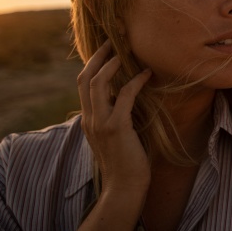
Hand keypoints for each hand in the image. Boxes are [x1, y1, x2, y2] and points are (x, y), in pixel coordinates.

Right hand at [77, 40, 152, 195]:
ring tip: (125, 51)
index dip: (93, 64)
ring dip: (112, 64)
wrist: (124, 189)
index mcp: (88, 120)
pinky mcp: (116, 128)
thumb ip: (115, 118)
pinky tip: (147, 74)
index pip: (84, 85)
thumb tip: (126, 100)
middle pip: (85, 78)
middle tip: (113, 41)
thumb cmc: (126, 164)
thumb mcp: (116, 137)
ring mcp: (100, 123)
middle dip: (98, 56)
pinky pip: (123, 96)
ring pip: (97, 83)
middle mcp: (90, 119)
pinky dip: (135, 82)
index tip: (107, 50)